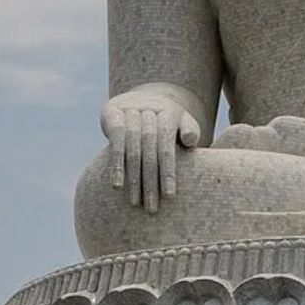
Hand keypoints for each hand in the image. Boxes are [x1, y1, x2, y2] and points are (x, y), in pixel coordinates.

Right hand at [101, 84, 203, 212]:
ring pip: (132, 147)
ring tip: (135, 202)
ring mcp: (130, 109)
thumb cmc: (167, 121)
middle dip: (150, 179)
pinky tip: (117, 185)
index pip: (168, 146)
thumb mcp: (182, 123)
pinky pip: (114, 141)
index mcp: (170, 112)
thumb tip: (191, 141)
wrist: (143, 97)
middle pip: (150, 148)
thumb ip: (190, 131)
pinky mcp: (113, 112)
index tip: (169, 196)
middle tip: (152, 207)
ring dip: (133, 177)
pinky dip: (115, 164)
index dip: (168, 171)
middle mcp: (149, 109)